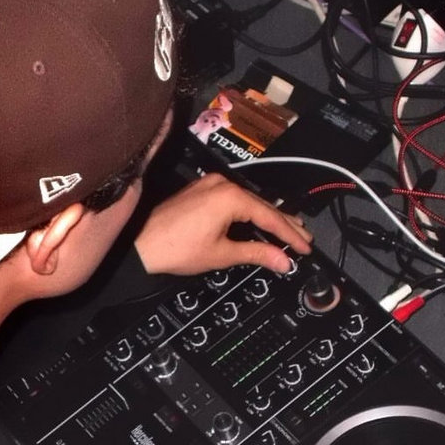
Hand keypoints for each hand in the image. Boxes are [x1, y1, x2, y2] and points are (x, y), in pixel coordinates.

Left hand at [134, 173, 312, 275]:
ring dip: (266, 217)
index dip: (290, 234)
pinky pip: (232, 198)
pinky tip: (257, 222)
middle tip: (303, 238)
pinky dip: (247, 212)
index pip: (270, 216)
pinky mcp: (200, 191)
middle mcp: (221, 184)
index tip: (305, 246)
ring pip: (248, 201)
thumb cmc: (174, 248)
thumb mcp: (222, 254)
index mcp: (230, 197)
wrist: (140, 244)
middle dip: (284, 224)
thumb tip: (282, 260)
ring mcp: (209, 185)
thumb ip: (257, 253)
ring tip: (287, 231)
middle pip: (262, 205)